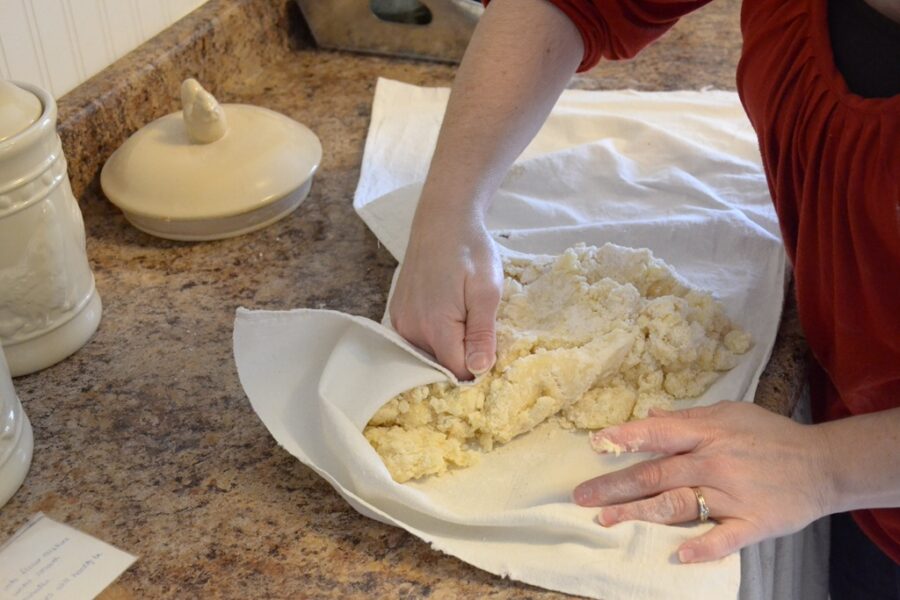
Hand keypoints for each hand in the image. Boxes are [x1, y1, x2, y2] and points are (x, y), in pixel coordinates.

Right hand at [389, 208, 502, 379]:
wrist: (442, 221)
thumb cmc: (470, 251)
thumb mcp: (487, 290)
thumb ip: (482, 333)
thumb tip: (478, 370)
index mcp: (435, 325)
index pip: (457, 371)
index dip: (478, 366)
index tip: (491, 346)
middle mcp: (411, 329)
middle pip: (441, 365)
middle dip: (463, 356)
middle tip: (479, 325)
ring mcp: (400, 322)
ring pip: (430, 354)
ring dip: (449, 345)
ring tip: (463, 314)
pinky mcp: (397, 314)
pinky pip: (418, 340)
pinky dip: (435, 335)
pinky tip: (448, 312)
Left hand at [572, 401, 831, 562]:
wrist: (824, 464)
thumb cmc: (771, 435)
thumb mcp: (730, 414)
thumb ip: (687, 418)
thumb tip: (650, 415)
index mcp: (707, 433)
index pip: (659, 433)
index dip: (626, 438)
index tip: (595, 444)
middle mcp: (714, 462)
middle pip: (656, 474)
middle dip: (615, 485)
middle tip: (581, 496)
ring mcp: (733, 495)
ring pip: (678, 504)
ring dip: (639, 513)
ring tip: (606, 520)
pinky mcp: (753, 523)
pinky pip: (724, 537)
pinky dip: (702, 547)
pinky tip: (678, 555)